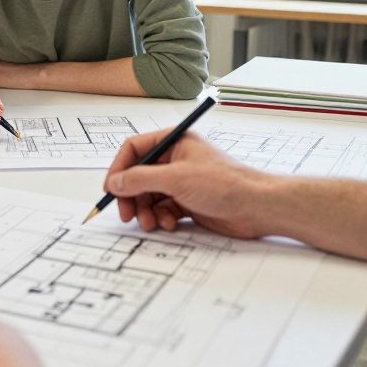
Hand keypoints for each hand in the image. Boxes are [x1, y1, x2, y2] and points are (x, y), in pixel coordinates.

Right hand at [104, 130, 268, 237]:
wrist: (256, 207)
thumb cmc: (224, 183)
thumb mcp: (176, 178)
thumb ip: (141, 179)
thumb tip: (115, 182)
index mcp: (174, 142)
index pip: (134, 149)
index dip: (119, 169)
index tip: (110, 189)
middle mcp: (176, 159)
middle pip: (139, 176)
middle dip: (131, 196)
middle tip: (126, 214)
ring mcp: (182, 181)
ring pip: (149, 195)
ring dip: (146, 211)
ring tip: (151, 223)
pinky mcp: (188, 201)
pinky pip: (163, 208)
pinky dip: (161, 217)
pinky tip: (169, 224)